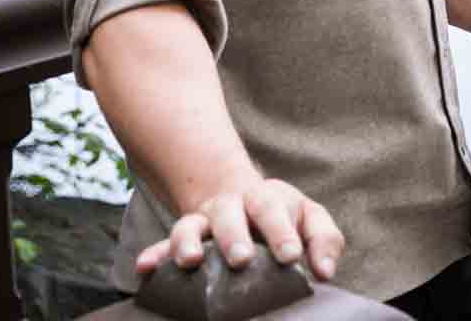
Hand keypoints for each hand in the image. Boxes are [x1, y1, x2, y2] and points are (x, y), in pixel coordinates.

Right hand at [135, 178, 343, 282]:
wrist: (242, 200)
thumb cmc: (283, 217)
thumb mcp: (309, 220)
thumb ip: (324, 240)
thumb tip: (325, 271)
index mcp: (265, 199)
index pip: (273, 210)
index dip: (281, 232)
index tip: (291, 256)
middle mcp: (231, 207)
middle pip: (230, 215)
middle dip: (234, 236)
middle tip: (241, 259)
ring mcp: (204, 222)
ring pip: (190, 225)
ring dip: (188, 242)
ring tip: (190, 261)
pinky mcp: (183, 239)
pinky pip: (164, 244)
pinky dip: (154, 255)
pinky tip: (145, 267)